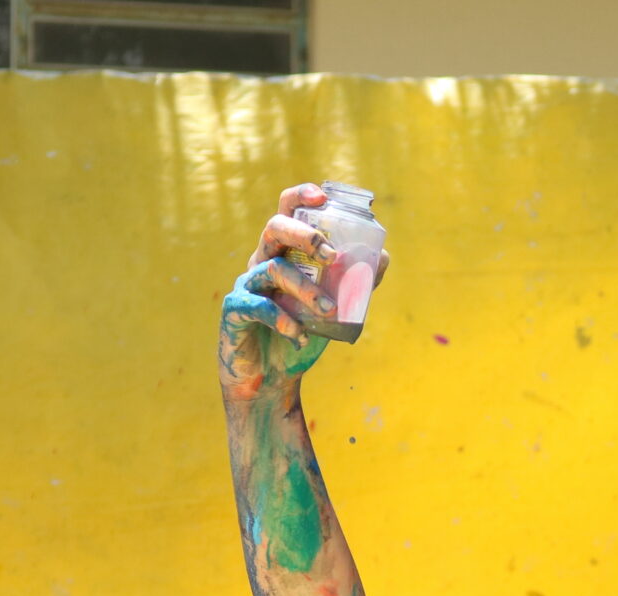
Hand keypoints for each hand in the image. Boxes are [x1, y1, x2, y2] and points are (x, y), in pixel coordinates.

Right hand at [220, 185, 358, 400]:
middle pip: (275, 228)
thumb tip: (382, 258)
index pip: (287, 211)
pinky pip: (259, 306)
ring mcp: (247, 284)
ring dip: (306, 289)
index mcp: (284, 253)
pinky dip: (284, 320)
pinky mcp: (236, 310)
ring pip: (273, 269)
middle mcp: (262, 261)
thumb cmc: (301, 334)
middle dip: (305, 236)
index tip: (322, 196)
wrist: (270, 378)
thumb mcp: (332, 307)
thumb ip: (353, 283)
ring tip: (329, 310)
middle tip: (331, 255)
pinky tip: (301, 335)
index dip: (301, 196)